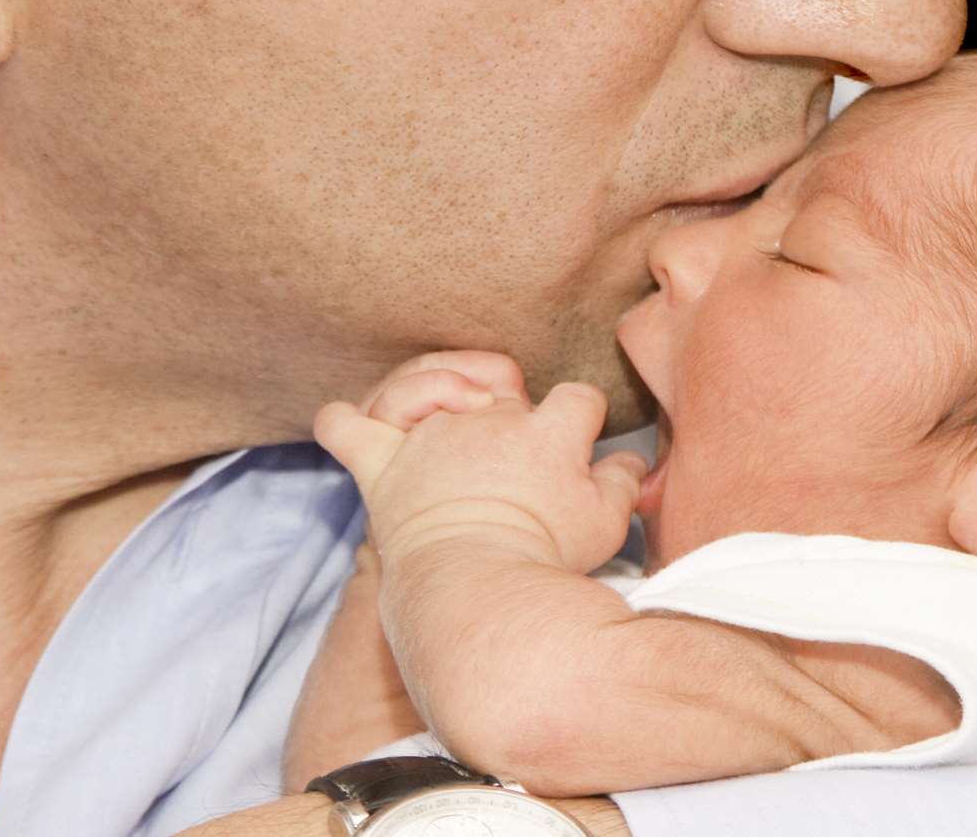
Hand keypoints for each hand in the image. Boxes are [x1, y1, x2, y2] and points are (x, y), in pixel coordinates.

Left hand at [314, 352, 647, 571]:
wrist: (479, 589)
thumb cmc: (547, 560)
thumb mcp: (608, 523)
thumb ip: (622, 482)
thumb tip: (631, 461)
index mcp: (548, 431)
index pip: (577, 398)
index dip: (583, 419)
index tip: (580, 450)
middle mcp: (488, 420)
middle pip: (506, 391)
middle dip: (515, 416)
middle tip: (518, 471)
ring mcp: (430, 438)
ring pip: (430, 387)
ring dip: (443, 397)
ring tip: (455, 425)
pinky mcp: (383, 467)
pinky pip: (347, 427)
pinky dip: (345, 422)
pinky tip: (353, 424)